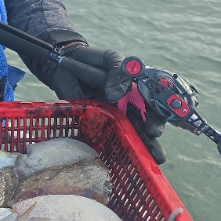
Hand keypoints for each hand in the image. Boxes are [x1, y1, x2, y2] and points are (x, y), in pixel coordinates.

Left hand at [38, 36, 166, 163]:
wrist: (65, 63)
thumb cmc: (91, 60)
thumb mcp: (109, 58)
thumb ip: (118, 70)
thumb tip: (119, 93)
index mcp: (135, 90)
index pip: (151, 106)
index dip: (156, 118)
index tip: (155, 129)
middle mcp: (127, 105)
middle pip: (144, 124)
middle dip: (151, 139)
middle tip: (156, 152)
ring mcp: (112, 116)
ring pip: (130, 133)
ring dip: (142, 148)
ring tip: (153, 161)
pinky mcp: (95, 122)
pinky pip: (107, 136)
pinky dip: (117, 147)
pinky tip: (127, 159)